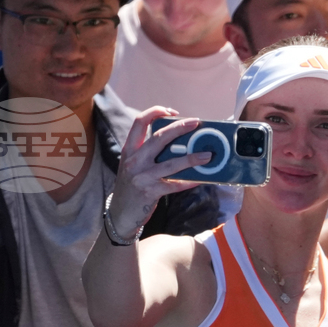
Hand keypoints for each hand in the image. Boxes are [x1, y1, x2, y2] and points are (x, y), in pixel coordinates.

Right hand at [109, 107, 209, 237]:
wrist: (119, 214)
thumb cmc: (131, 186)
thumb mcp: (133, 165)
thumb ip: (149, 153)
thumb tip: (179, 142)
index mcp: (129, 150)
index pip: (139, 122)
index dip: (156, 112)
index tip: (172, 112)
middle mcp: (134, 160)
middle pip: (158, 138)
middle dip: (179, 128)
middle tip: (196, 123)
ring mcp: (142, 177)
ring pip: (171, 163)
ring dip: (192, 158)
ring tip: (208, 155)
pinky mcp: (151, 192)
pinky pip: (176, 185)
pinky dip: (190, 181)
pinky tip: (202, 179)